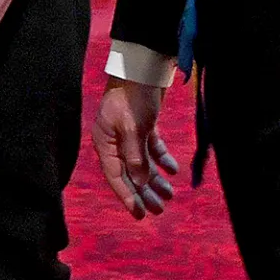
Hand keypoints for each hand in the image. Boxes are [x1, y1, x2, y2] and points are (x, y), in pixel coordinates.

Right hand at [91, 79, 179, 218]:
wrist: (143, 65)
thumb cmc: (134, 95)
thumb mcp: (135, 128)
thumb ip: (135, 156)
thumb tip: (139, 182)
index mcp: (105, 142)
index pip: (116, 176)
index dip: (128, 197)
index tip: (141, 214)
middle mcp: (115, 141)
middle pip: (130, 173)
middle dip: (145, 192)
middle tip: (160, 210)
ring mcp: (129, 133)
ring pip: (142, 163)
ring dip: (155, 179)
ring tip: (169, 195)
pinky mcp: (143, 125)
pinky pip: (151, 148)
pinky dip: (161, 159)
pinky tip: (173, 169)